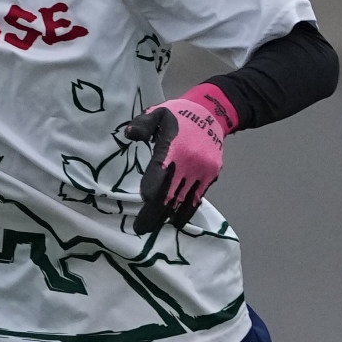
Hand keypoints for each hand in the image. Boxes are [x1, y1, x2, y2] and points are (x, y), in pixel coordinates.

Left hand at [127, 85, 234, 233]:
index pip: (159, 174)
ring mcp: (202, 172)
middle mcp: (189, 163)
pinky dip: (186, 211)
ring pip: (184, 202)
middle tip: (140, 229)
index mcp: (174, 147)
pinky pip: (197, 198)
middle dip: (154, 214)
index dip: (150, 190)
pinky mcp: (211, 176)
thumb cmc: (179, 115)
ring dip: (170, 217)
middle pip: (170, 195)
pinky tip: (176, 221)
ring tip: (155, 229)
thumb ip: (143, 124)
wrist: (212, 114)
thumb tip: (129, 135)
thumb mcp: (158, 113)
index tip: (143, 199)